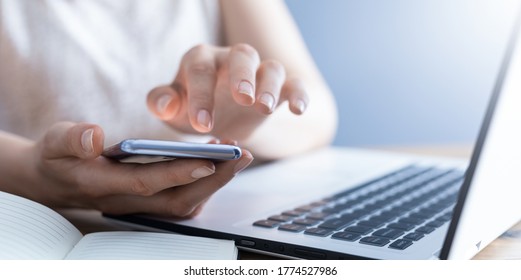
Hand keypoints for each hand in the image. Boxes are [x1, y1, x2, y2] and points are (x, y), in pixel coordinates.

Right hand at [26, 122, 252, 216]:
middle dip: (213, 179)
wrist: (54, 180)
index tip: (210, 160)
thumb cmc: (57, 158)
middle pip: (177, 199)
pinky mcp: (150, 202)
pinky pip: (183, 200)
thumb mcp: (55, 142)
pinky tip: (219, 162)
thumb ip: (71, 139)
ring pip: (185, 203)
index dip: (178, 174)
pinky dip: (206, 184)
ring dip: (215, 182)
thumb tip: (93, 135)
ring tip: (237, 155)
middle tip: (241, 154)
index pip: (146, 182)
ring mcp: (141, 205)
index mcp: (103, 185)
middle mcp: (127, 201)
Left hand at [146, 43, 308, 141]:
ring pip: (272, 68)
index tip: (201, 125)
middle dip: (242, 75)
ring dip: (270, 86)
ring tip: (265, 108)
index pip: (201, 70)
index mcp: (201, 60)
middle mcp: (232, 60)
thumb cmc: (191, 108)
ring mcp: (259, 73)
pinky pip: (294, 84)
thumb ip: (161, 102)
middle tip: (242, 98)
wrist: (218, 117)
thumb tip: (165, 104)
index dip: (201, 96)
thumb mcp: (172, 108)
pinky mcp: (279, 88)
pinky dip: (299, 94)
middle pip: (242, 56)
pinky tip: (298, 110)